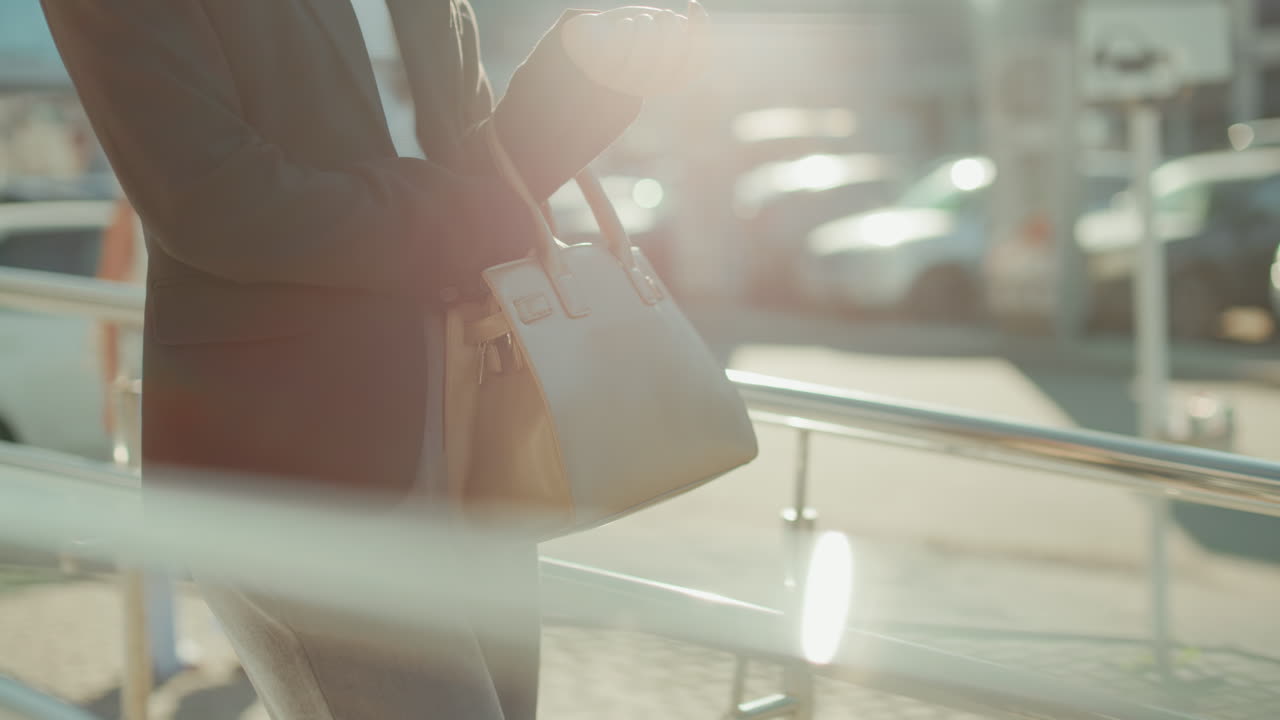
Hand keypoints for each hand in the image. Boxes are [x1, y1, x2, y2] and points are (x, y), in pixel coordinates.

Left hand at [561, 1, 709, 96]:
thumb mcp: (656, 26)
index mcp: (667, 77)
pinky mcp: (602, 71)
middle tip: (662, 14)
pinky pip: (620, 51)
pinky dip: (627, 31)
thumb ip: (677, 26)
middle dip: (670, 28)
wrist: (588, 40)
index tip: (692, 4)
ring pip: (646, 57)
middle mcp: (648, 84)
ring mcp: (625, 80)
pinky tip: (625, 23)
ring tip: (640, 19)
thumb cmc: (629, 32)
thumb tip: (692, 18)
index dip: (700, 31)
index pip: (696, 62)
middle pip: (672, 59)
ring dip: (647, 29)